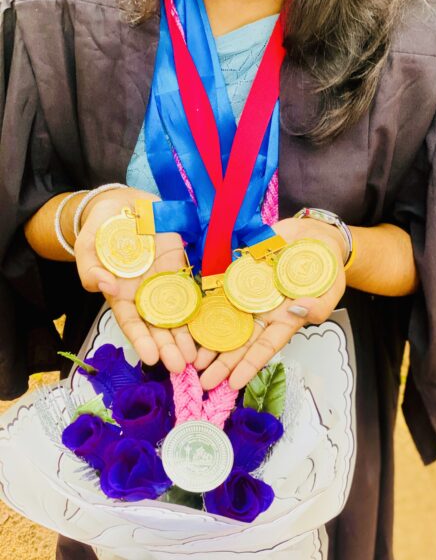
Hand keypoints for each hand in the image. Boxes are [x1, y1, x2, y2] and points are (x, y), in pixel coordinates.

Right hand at [73, 187, 196, 372]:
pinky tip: (209, 329)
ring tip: (196, 358)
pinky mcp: (180, 270)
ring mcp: (164, 283)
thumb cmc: (102, 228)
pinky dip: (200, 311)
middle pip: (157, 326)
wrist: (125, 205)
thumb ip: (90, 269)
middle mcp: (144, 295)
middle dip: (168, 347)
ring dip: (186, 337)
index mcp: (121, 294)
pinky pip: (192, 293)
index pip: (131, 323)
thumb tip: (104, 286)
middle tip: (180, 367)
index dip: (141, 341)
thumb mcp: (88, 246)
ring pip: (176, 315)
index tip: (152, 358)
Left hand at [196, 217, 346, 390]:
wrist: (314, 237)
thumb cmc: (326, 270)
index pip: (264, 347)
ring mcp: (247, 294)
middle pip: (239, 341)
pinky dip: (204, 305)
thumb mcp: (330, 290)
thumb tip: (298, 308)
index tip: (233, 383)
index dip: (249, 365)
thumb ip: (318, 305)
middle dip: (221, 362)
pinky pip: (218, 290)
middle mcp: (261, 312)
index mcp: (283, 320)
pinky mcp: (237, 274)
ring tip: (190, 358)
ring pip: (224, 320)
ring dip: (208, 339)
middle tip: (203, 381)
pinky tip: (188, 320)